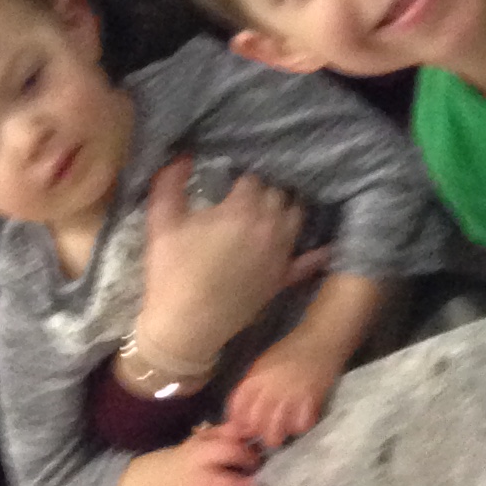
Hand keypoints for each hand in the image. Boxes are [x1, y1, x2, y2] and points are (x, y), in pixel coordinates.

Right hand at [135, 159, 322, 378]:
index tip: (233, 177)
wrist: (185, 329)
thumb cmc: (171, 273)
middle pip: (278, 194)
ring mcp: (279, 254)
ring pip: (295, 218)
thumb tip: (185, 156)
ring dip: (285, 208)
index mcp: (242, 210)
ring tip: (273, 205)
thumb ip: (169, 182)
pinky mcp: (281, 279)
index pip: (254, 178)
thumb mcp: (161, 222)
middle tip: (249, 191)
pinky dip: (315, 251)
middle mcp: (269, 228)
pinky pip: (307, 261)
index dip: (242, 175)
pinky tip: (324, 244)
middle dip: (264, 188)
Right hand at [169, 422, 262, 485]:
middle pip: (215, 476)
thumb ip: (227, 431)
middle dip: (232, 482)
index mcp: (202, 450)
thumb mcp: (206, 438)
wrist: (159, 479)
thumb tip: (252, 426)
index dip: (243, 453)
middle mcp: (196, 473)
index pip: (225, 448)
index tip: (257, 460)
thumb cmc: (194, 457)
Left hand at [226, 332, 346, 449]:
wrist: (321, 338)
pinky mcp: (311, 401)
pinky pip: (300, 426)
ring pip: (274, 432)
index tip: (245, 428)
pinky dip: (299, 427)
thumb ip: (253, 385)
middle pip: (254, 425)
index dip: (239, 423)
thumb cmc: (292, 349)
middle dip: (257, 432)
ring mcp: (290, 396)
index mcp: (255, 377)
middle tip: (265, 432)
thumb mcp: (264, 363)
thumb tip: (242, 411)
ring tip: (283, 430)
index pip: (237, 409)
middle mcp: (269, 389)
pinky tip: (300, 420)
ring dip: (277, 435)